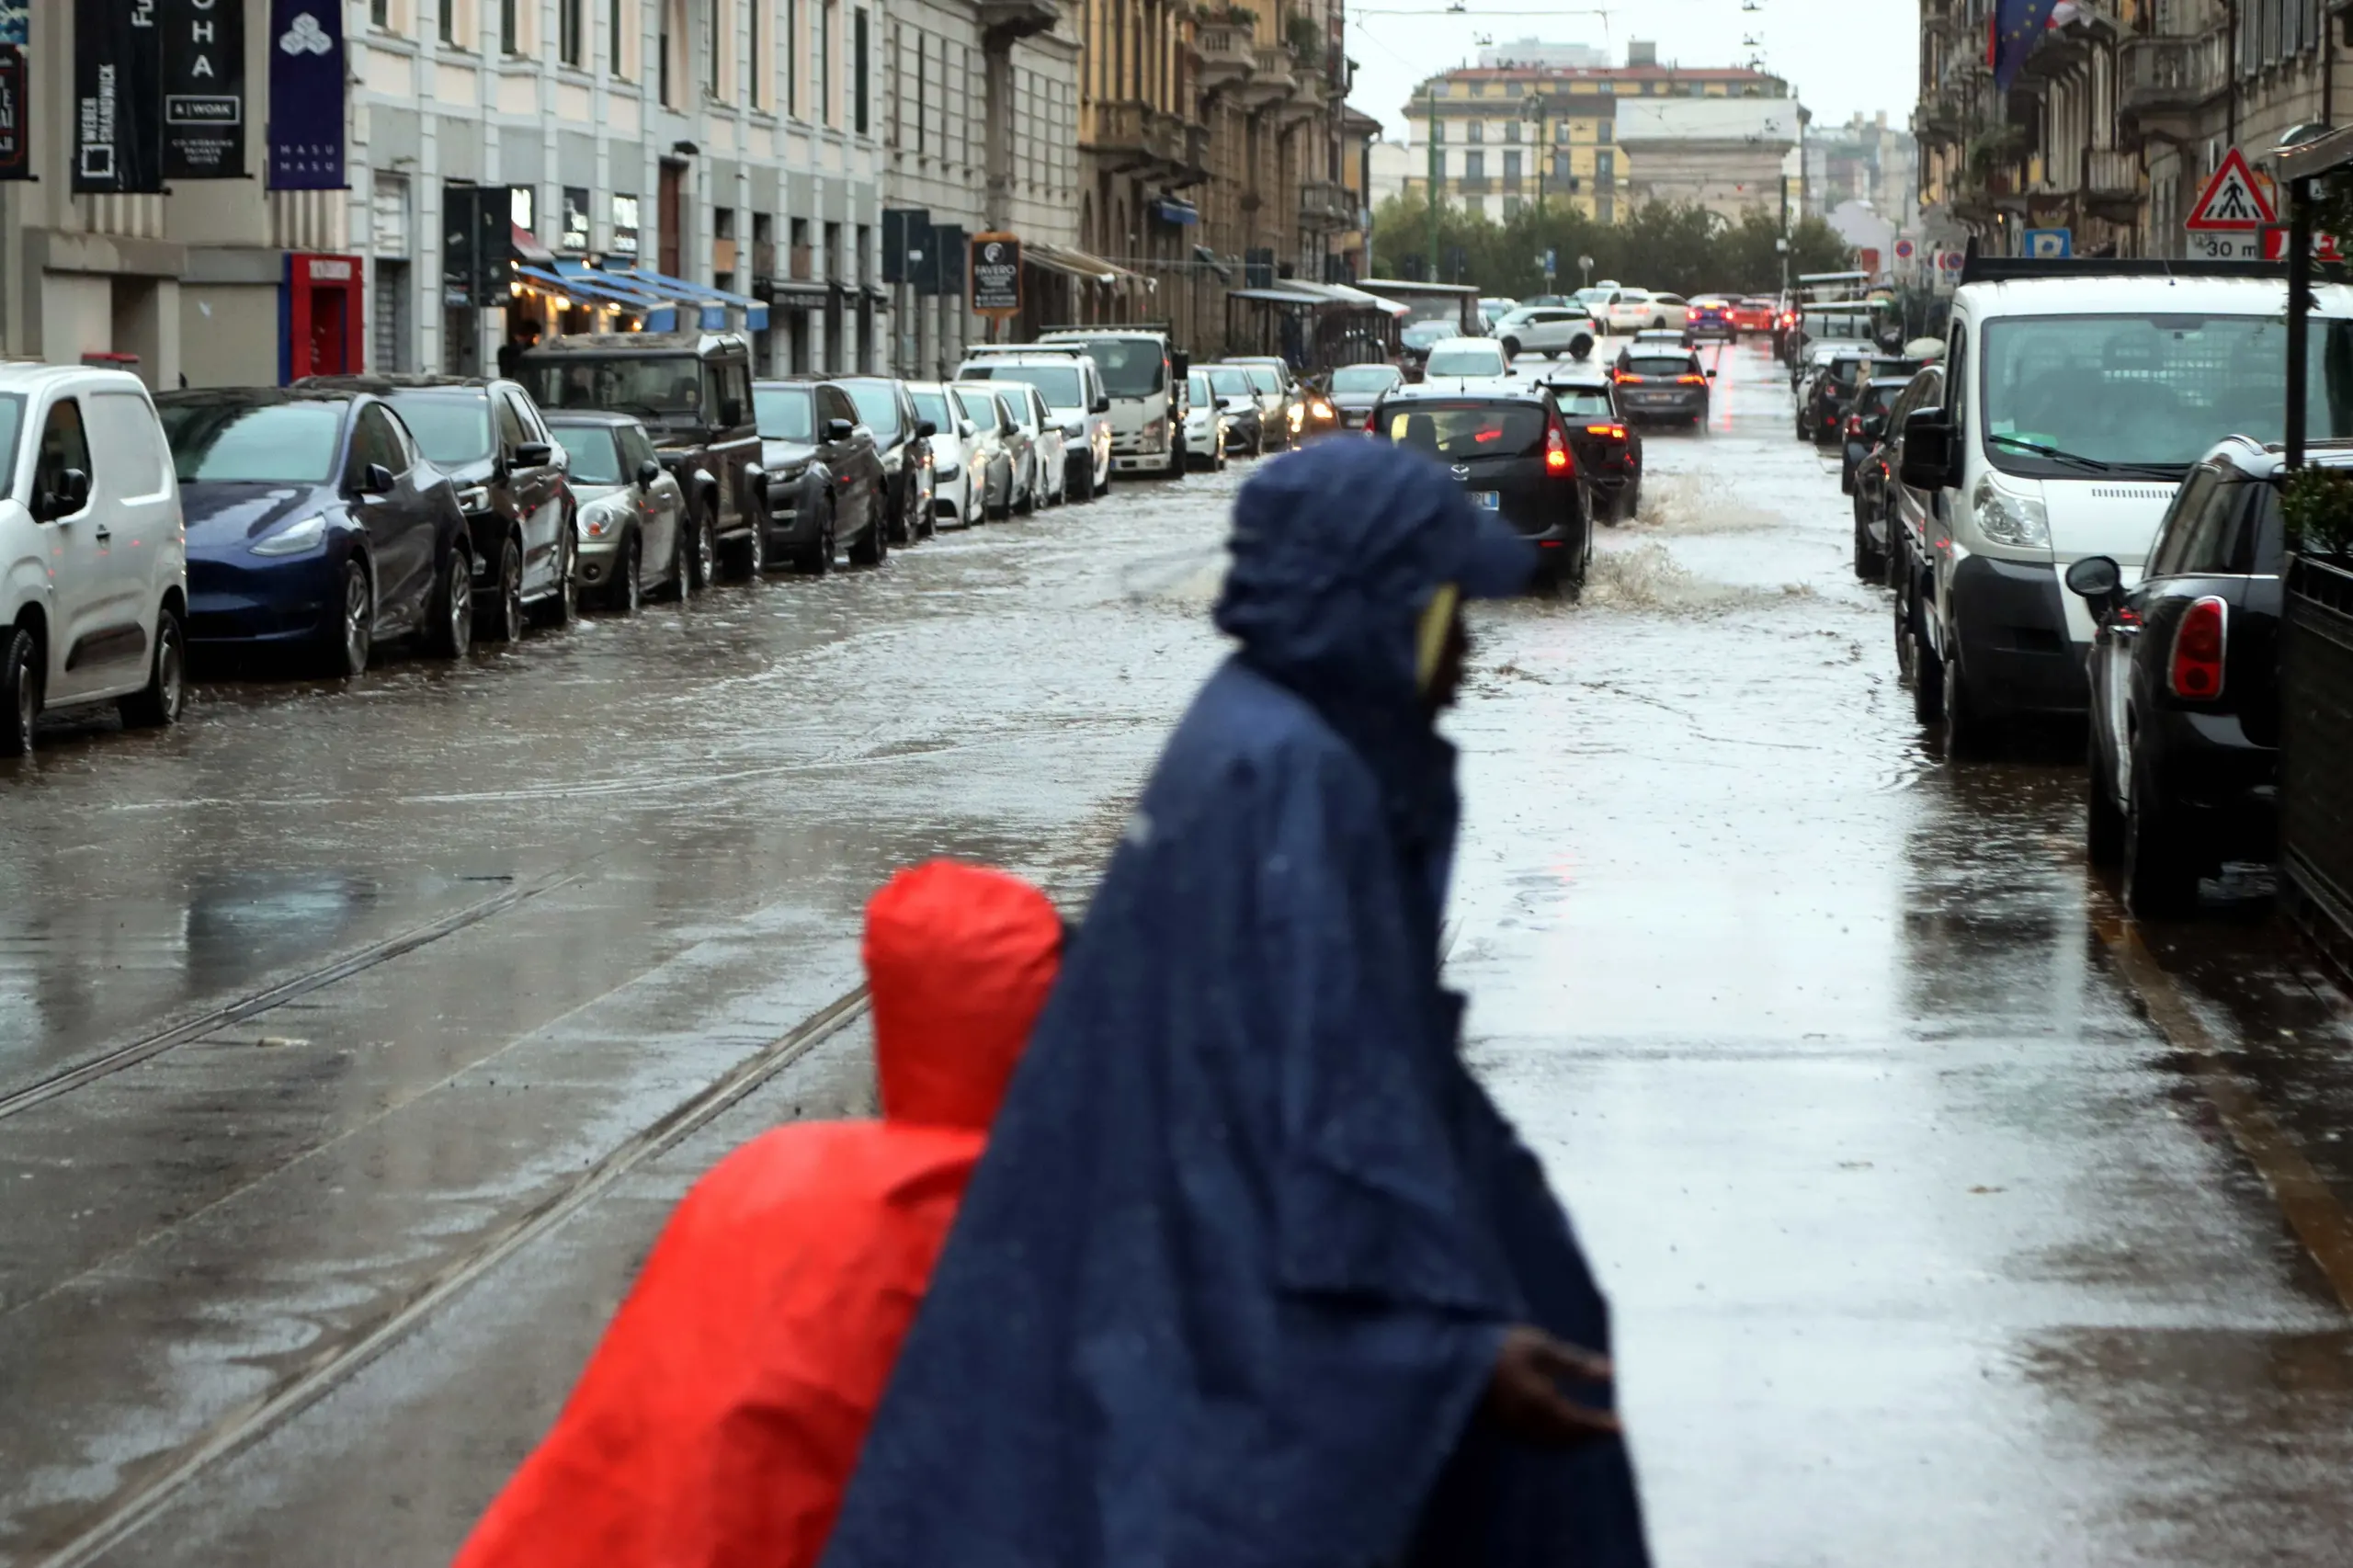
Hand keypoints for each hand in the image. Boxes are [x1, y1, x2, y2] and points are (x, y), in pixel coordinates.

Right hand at [1481, 1325, 1620, 1447]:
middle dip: (1590, 1436)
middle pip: (1567, 1440)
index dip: (1602, 1426)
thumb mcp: (1540, 1347)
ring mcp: (1515, 1429)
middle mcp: (1529, 1423)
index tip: (1623, 1425)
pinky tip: (1561, 1427)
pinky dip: (1556, 1439)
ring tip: (1590, 1429)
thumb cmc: (1501, 1346)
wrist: (1456, 1358)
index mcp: (1541, 1403)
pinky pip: (1538, 1441)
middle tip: (1611, 1428)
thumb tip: (1611, 1372)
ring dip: (1574, 1440)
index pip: (1580, 1422)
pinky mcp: (1504, 1428)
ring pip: (1552, 1444)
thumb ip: (1575, 1363)